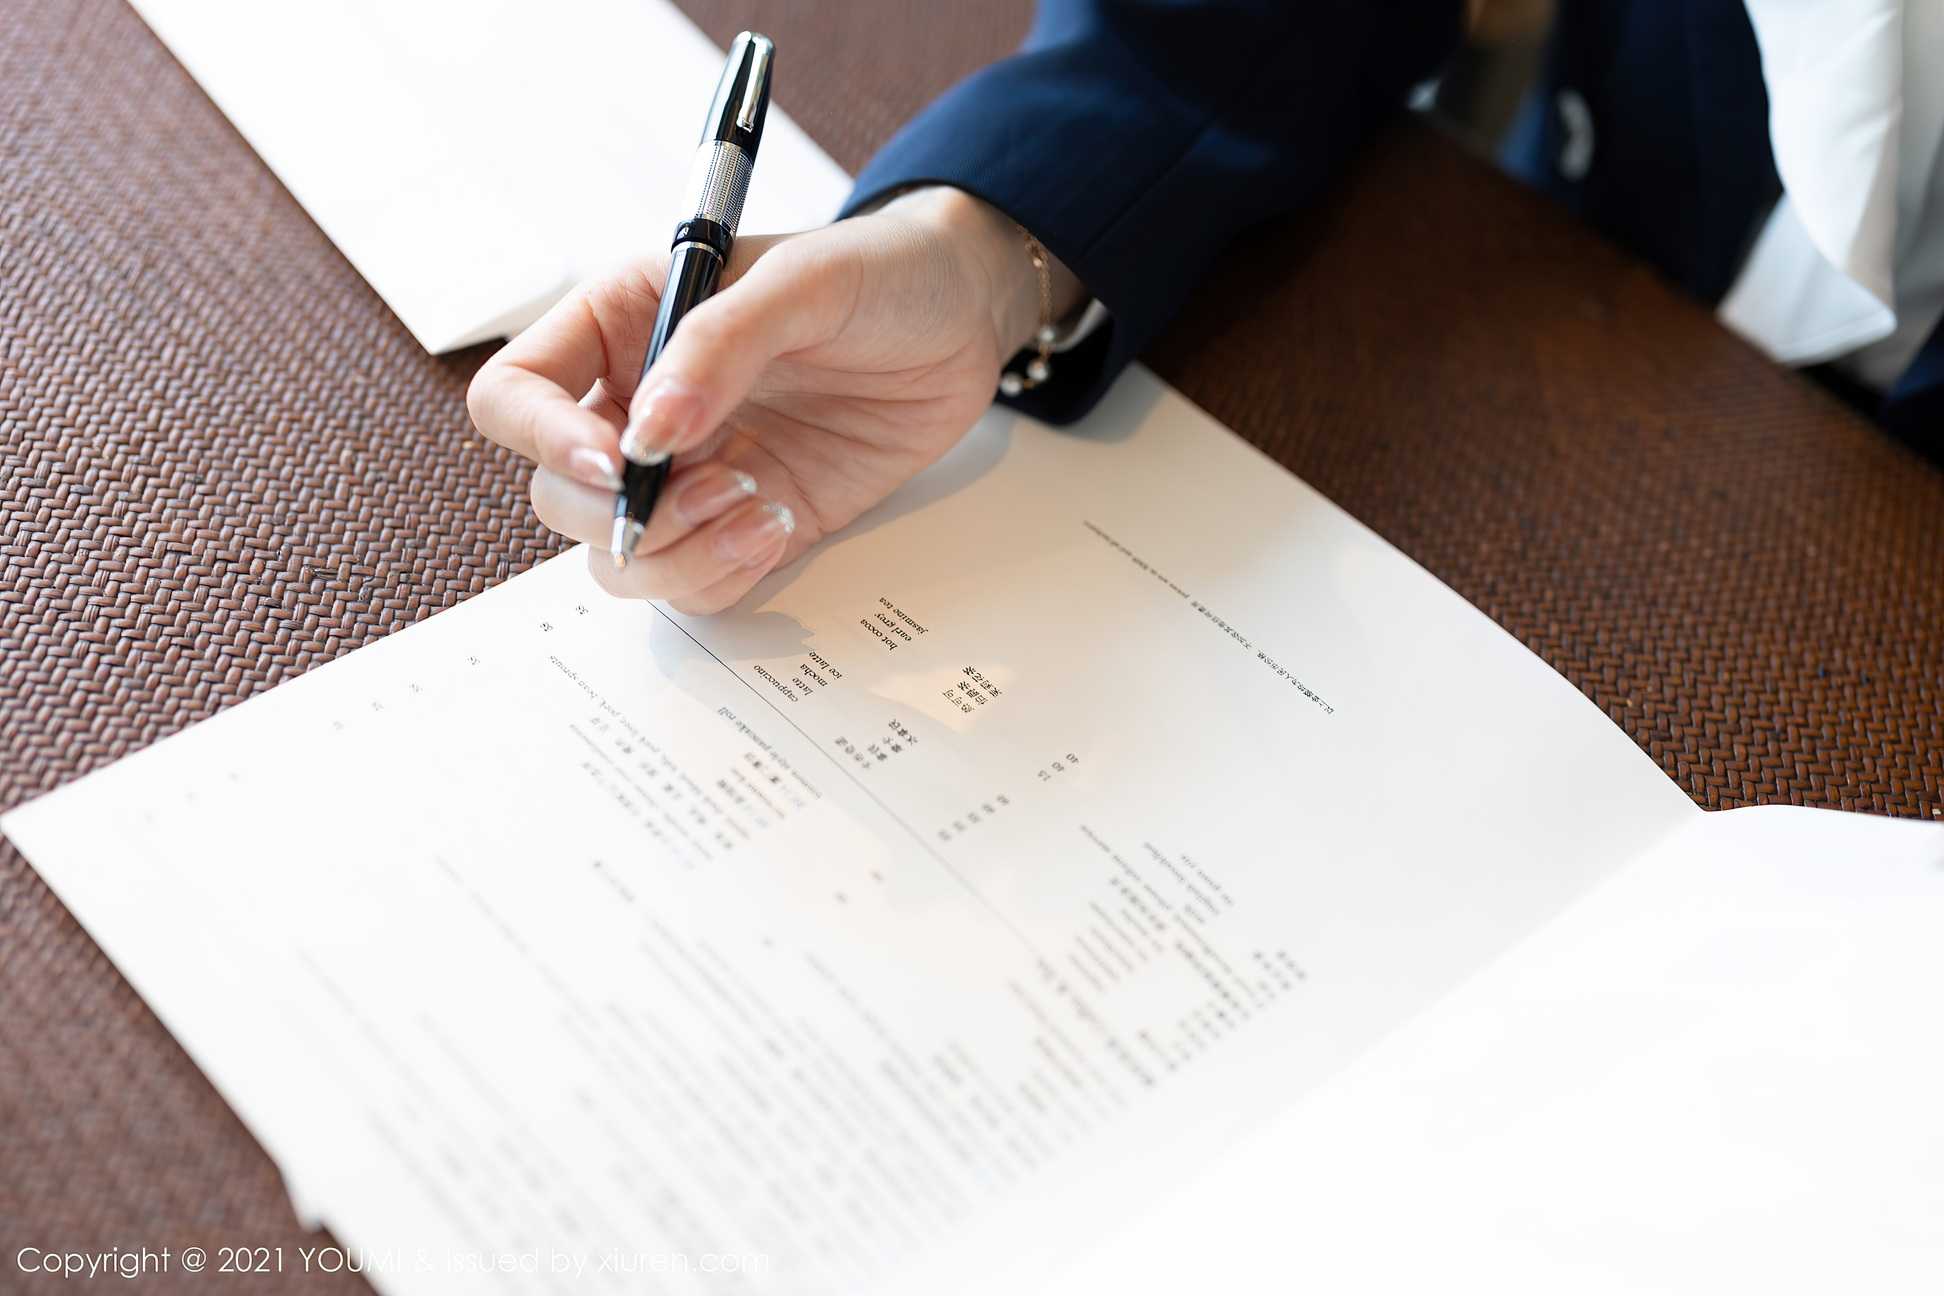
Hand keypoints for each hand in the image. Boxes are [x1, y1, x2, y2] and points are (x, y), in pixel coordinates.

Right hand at [467, 188, 1080, 612]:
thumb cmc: (878, 274)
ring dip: (678, 553)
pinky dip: (723, 573)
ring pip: (620, 558)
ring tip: (763, 505)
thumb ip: (718, 347)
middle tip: (721, 484)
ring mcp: (691, 474)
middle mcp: (638, 408)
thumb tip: (650, 434)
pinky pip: (693, 584)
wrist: (964, 320)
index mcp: (620, 329)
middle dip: (624, 513)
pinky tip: (781, 523)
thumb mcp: (801, 284)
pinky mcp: (744, 521)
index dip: (544, 439)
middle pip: (559, 497)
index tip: (619, 461)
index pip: (516, 396)